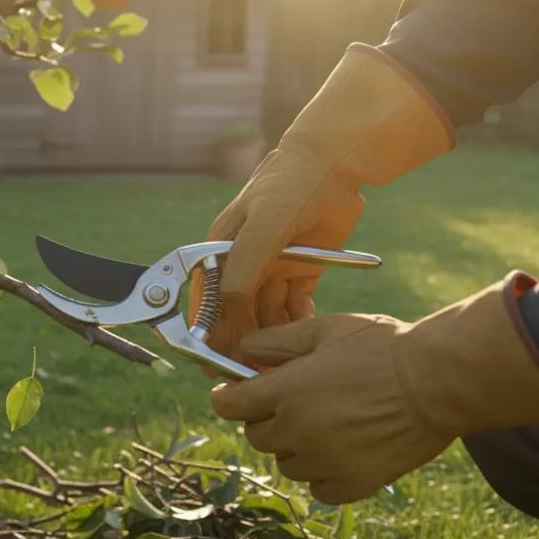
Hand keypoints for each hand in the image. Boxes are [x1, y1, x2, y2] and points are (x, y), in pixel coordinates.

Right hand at [185, 44, 453, 373]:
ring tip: (284, 364)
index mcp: (217, 254)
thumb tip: (224, 312)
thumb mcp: (261, 228)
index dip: (209, 335)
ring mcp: (270, 271)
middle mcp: (240, 266)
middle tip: (255, 373)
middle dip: (243, 345)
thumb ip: (240, 269)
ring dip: (272, 340)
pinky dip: (297, 324)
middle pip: (236, 316)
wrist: (333, 165)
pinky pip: (294, 309)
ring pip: (266, 317)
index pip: (206, 304)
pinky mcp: (299, 274)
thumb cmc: (288, 188)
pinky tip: (303, 334)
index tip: (215, 365)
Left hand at [210, 273, 538, 504]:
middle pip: (255, 436)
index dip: (228, 397)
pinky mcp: (352, 485)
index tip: (236, 392)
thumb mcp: (324, 329)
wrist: (441, 382)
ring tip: (327, 423)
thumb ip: (275, 342)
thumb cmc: (383, 348)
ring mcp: (324, 462)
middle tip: (296, 402)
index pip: (228, 406)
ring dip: (295, 447)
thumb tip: (241, 352)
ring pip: (286, 463)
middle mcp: (297, 432)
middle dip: (266, 418)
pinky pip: (316, 487)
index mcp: (285, 392)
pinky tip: (342, 450)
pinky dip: (322, 472)